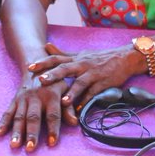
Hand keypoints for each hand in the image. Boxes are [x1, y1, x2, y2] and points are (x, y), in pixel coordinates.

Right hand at [0, 74, 76, 152]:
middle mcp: (36, 97)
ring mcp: (23, 99)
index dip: (53, 129)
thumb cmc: (55, 82)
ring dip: (16, 131)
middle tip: (30, 148)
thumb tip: (75, 122)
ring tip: (14, 145)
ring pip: (19, 116)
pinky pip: (8, 112)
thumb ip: (69, 107)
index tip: (52, 143)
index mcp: (51, 95)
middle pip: (33, 117)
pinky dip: (2, 123)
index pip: (53, 114)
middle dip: (31, 133)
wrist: (37, 65)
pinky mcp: (14, 100)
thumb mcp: (66, 90)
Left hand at [28, 41, 143, 108]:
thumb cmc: (99, 58)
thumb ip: (62, 53)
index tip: (29, 67)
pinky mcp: (104, 83)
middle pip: (66, 68)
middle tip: (41, 81)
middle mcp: (83, 64)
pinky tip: (80, 109)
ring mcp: (94, 73)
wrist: (125, 58)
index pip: (56, 58)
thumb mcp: (80, 54)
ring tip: (62, 101)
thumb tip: (46, 46)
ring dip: (72, 92)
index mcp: (75, 58)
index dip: (43, 62)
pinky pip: (95, 93)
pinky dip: (87, 100)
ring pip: (81, 82)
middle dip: (53, 75)